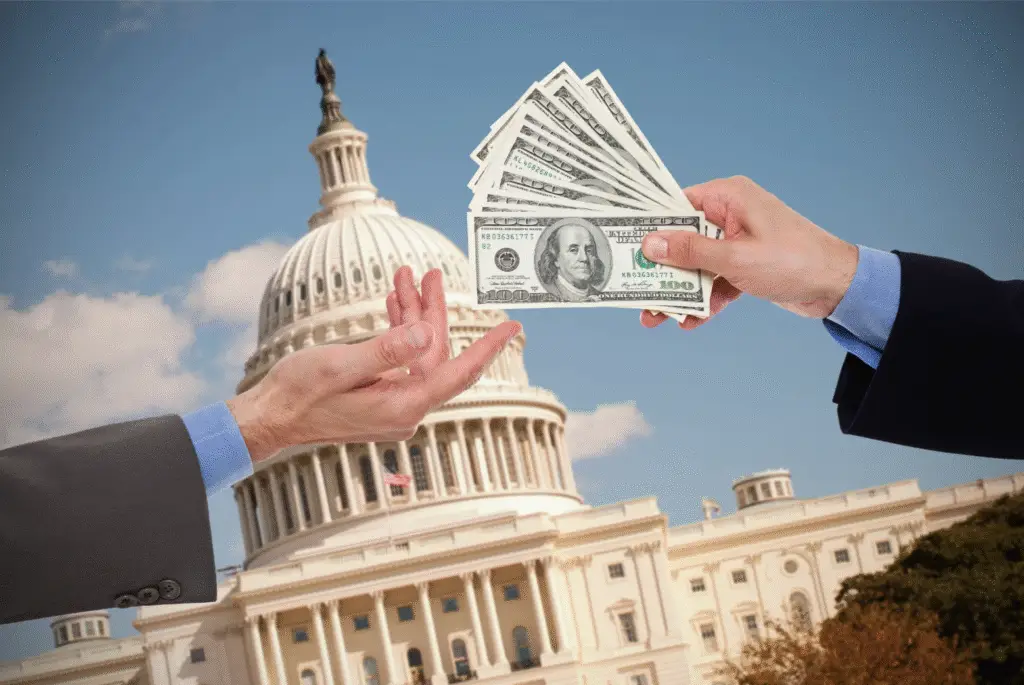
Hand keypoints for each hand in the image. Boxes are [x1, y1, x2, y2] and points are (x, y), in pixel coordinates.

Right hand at [226, 266, 519, 461]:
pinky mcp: (379, 398)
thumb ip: (387, 350)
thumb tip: (427, 334)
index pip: (458, 372)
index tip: (513, 326)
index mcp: (402, 405)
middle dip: (433, 311)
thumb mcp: (342, 365)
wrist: (268, 419)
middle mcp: (404, 409)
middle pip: (434, 354)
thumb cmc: (297, 394)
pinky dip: (397, 331)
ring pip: (416, 353)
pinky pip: (399, 361)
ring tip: (406, 278)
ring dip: (411, 315)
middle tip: (432, 273)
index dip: (488, 347)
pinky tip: (393, 305)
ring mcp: (392, 405)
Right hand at [639, 176, 859, 329]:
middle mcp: (731, 215)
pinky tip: (690, 321)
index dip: (650, 227)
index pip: (677, 206)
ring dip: (679, 291)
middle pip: (682, 240)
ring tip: (656, 316)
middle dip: (661, 270)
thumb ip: (691, 252)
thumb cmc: (794, 261)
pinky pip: (715, 280)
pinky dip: (704, 300)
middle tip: (637, 291)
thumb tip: (652, 243)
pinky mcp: (745, 265)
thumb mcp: (735, 258)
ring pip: (696, 265)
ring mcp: (738, 241)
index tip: (625, 246)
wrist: (838, 287)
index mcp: (730, 197)